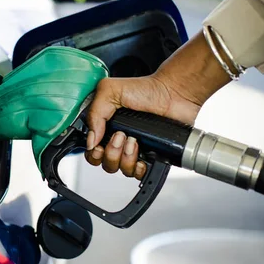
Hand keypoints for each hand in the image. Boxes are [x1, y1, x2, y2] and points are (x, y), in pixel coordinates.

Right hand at [84, 31, 231, 178]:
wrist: (173, 93)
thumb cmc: (145, 89)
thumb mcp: (109, 91)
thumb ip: (94, 113)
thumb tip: (90, 141)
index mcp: (105, 127)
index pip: (91, 151)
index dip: (93, 152)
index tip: (100, 144)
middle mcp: (118, 140)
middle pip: (105, 164)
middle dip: (111, 153)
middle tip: (121, 136)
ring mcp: (134, 149)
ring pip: (121, 170)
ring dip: (126, 158)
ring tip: (134, 141)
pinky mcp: (151, 156)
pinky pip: (140, 174)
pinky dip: (139, 169)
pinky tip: (143, 156)